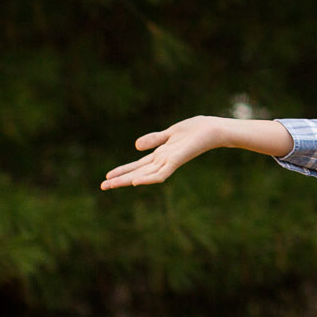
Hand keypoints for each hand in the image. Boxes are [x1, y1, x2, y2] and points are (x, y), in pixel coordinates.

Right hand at [101, 117, 221, 189]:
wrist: (214, 129)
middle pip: (137, 172)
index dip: (122, 171)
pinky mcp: (178, 160)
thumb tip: (135, 146)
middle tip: (102, 186)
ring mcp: (170, 161)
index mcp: (161, 155)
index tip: (106, 177)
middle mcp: (163, 160)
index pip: (137, 166)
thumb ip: (154, 139)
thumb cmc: (195, 131)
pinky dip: (149, 178)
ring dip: (128, 180)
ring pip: (145, 175)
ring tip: (112, 184)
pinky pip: (162, 173)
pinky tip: (136, 182)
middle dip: (120, 179)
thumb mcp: (169, 133)